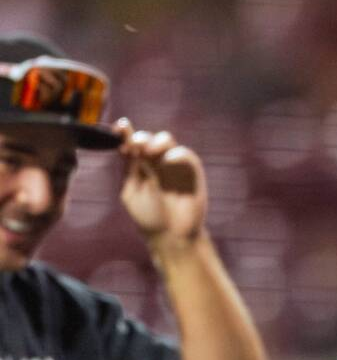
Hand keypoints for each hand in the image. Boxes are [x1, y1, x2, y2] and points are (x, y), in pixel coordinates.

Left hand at [115, 121, 209, 246]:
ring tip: (151, 151)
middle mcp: (155, 162)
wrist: (171, 234)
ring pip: (167, 141)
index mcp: (138, 166)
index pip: (130, 144)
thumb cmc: (148, 216)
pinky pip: (186, 156)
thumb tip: (129, 145)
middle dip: (142, 138)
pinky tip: (168, 160)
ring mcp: (174, 166)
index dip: (125, 132)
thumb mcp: (131, 191)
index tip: (120, 125)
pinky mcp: (192, 172)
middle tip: (137, 146)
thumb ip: (130, 168)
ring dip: (158, 142)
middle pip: (149, 138)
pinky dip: (177, 154)